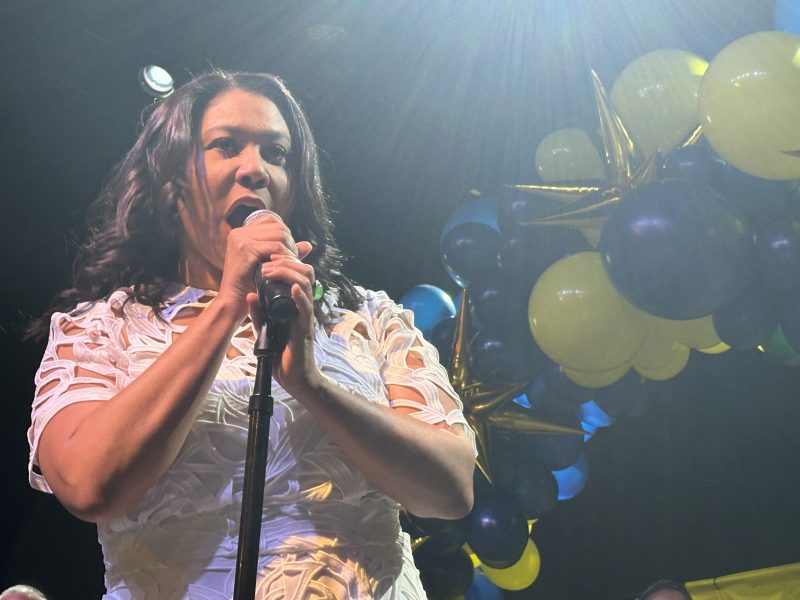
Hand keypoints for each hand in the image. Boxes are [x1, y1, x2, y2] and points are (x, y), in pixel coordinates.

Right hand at [216, 212, 298, 311]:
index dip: (284, 233)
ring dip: (289, 249)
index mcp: (241, 233)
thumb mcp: (267, 263)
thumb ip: (285, 252)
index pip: (270, 220)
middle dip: (290, 242)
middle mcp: (239, 232)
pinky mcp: (246, 249)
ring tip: (291, 262)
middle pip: (277, 227)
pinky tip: (286, 265)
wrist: (233, 301)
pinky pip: (275, 247)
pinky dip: (284, 255)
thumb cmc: (248, 284)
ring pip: (279, 235)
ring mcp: (241, 239)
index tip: (288, 249)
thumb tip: (308, 245)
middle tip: (294, 258)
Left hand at [245, 241, 318, 395]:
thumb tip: (249, 295)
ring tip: (273, 270)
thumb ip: (259, 313)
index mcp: (294, 304)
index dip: (285, 262)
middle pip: (304, 274)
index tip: (268, 257)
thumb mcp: (265, 329)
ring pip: (306, 286)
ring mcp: (305, 316)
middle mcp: (302, 306)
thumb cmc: (280, 354)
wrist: (294, 378)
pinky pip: (306, 309)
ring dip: (290, 274)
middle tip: (268, 262)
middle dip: (286, 262)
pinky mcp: (305, 328)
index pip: (296, 275)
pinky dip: (300, 297)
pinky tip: (293, 289)